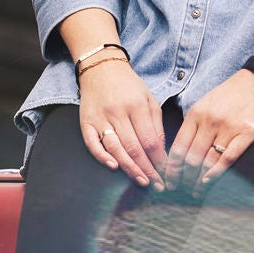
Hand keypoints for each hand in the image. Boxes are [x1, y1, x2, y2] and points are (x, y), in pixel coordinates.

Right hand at [77, 59, 167, 189]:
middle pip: (134, 147)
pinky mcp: (85, 122)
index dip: (159, 160)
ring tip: (141, 181)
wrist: (101, 67)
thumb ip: (156, 124)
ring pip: (115, 148)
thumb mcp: (149, 98)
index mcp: (137, 106)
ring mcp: (100, 118)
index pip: (150, 140)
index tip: (167, 173)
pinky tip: (113, 166)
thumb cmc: (128, 85)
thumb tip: (161, 152)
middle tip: (157, 184)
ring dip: (129, 168)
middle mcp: (118, 112)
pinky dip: (101, 156)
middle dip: (147, 169)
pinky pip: (92, 143)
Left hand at [167, 70, 253, 191]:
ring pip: (207, 161)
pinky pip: (228, 158)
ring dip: (198, 180)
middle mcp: (209, 121)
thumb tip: (182, 149)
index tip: (167, 179)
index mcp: (196, 113)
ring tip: (195, 192)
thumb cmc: (232, 93)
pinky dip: (216, 173)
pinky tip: (209, 182)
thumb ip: (194, 123)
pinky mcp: (246, 134)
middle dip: (183, 177)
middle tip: (179, 190)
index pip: (178, 146)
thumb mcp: (207, 102)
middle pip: (191, 157)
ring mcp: (228, 128)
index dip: (171, 166)